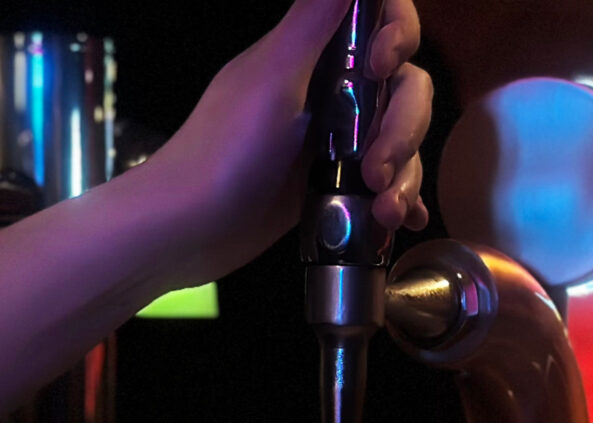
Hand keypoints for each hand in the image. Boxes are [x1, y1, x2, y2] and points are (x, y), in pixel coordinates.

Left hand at [134, 0, 432, 289]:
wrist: (186, 231)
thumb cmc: (223, 151)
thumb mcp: (272, 77)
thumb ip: (313, 17)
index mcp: (313, 55)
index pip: (380, 21)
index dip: (397, 36)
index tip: (380, 65)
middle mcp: (328, 92)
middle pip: (403, 88)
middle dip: (403, 128)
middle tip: (376, 170)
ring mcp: (332, 142)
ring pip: (399, 140)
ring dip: (405, 173)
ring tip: (385, 208)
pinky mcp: (331, 187)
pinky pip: (384, 185)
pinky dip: (400, 200)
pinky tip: (401, 219)